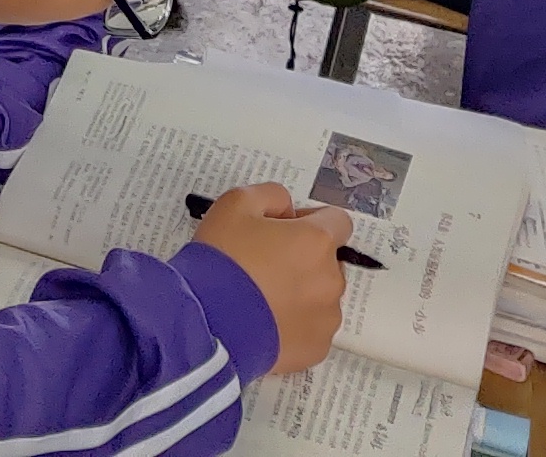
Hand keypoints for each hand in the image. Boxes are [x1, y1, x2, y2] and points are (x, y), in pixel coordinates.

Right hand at [190, 185, 354, 375]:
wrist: (208, 321)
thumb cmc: (222, 260)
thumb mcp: (235, 204)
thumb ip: (271, 196)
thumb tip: (287, 210)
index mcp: (317, 241)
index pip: (338, 221)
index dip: (311, 221)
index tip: (284, 230)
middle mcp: (331, 280)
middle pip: (328, 262)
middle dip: (304, 259)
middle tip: (265, 266)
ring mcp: (326, 319)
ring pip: (321, 298)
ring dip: (301, 293)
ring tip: (262, 300)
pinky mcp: (316, 350)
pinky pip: (312, 330)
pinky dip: (294, 325)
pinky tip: (264, 323)